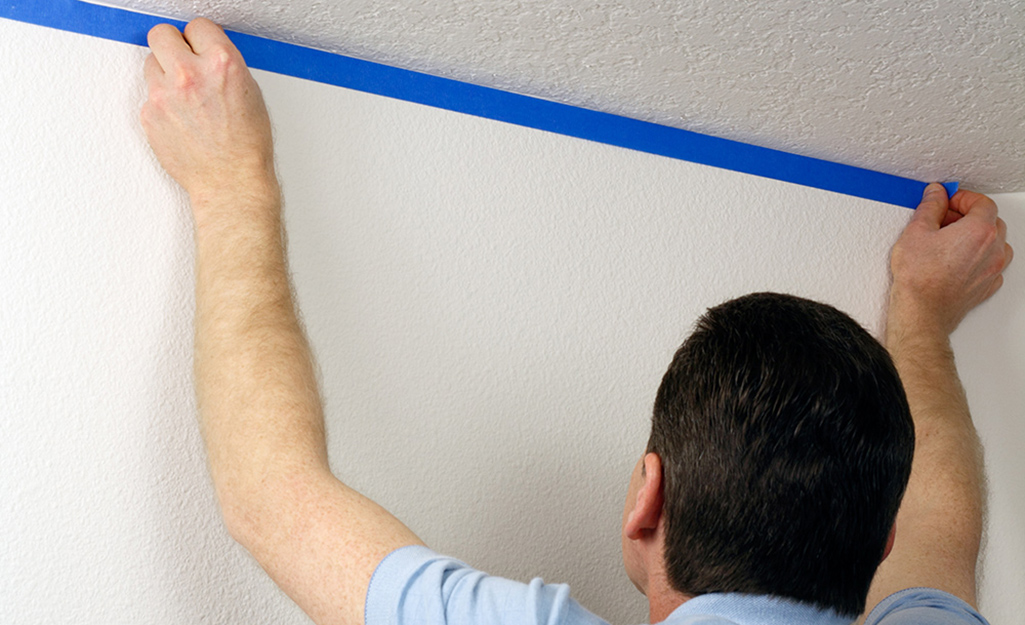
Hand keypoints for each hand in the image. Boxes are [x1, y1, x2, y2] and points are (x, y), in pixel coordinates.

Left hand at [141, 19, 277, 220]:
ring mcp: (164, 95)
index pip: (197, 26)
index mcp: (221, 64)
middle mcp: (189, 74)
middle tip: (182, 59)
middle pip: (161, 34)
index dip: (200, 38)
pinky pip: (149, 95)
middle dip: (172, 44)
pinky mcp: (149, 114)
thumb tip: (207, 53)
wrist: (231, 182)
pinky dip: (162, 103)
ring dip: (164, 74)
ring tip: (184, 95)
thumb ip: (224, 65)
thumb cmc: (247, 146)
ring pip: (150, 63)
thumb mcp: (250, 93)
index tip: (201, 46)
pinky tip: (181, 118)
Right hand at [888, 183, 1012, 339]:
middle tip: (946, 218)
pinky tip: (959, 259)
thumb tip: (936, 195)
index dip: (963, 198)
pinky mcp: (988, 286)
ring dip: (979, 236)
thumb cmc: (919, 277)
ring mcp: (993, 269)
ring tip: (954, 239)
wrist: (922, 310)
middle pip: (992, 221)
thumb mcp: (916, 231)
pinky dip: (980, 257)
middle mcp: (993, 249)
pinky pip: (993, 264)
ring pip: (997, 243)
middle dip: (970, 215)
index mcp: (979, 230)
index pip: (982, 203)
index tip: (948, 201)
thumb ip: (930, 207)